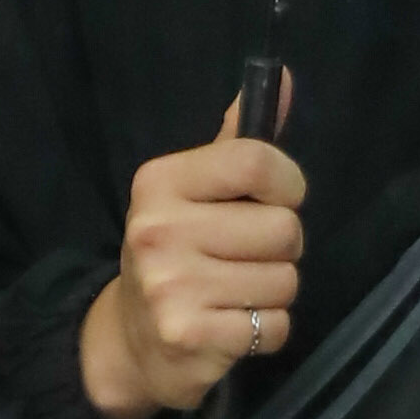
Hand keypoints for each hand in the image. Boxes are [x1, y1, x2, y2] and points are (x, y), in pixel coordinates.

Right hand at [78, 109, 304, 418]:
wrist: (132, 341)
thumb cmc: (178, 254)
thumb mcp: (197, 192)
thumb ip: (240, 143)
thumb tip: (287, 77)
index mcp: (160, 182)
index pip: (256, 161)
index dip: (287, 184)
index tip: (276, 200)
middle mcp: (157, 230)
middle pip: (283, 228)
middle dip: (280, 248)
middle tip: (244, 259)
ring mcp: (169, 286)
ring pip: (284, 280)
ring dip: (273, 291)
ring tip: (236, 293)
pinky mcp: (187, 335)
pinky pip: (272, 325)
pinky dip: (265, 330)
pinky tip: (233, 324)